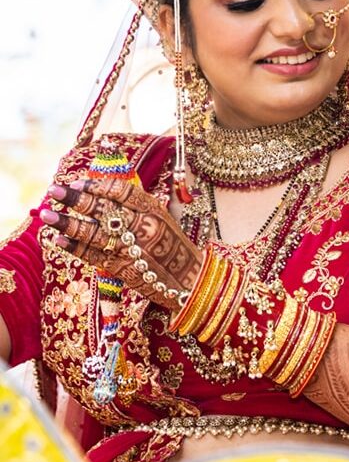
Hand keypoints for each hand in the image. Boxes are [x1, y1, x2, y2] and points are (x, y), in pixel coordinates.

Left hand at [40, 178, 201, 309]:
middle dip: (76, 199)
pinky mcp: (124, 269)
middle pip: (104, 209)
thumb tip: (99, 189)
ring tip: (47, 214)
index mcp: (152, 209)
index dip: (96, 185)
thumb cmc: (170, 244)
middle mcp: (142, 226)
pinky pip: (95, 256)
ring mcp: (132, 249)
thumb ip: (134, 204)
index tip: (76, 181)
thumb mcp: (160, 216)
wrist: (188, 280)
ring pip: (94, 233)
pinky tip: (57, 239)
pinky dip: (74, 247)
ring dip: (67, 223)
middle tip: (54, 190)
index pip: (121, 191)